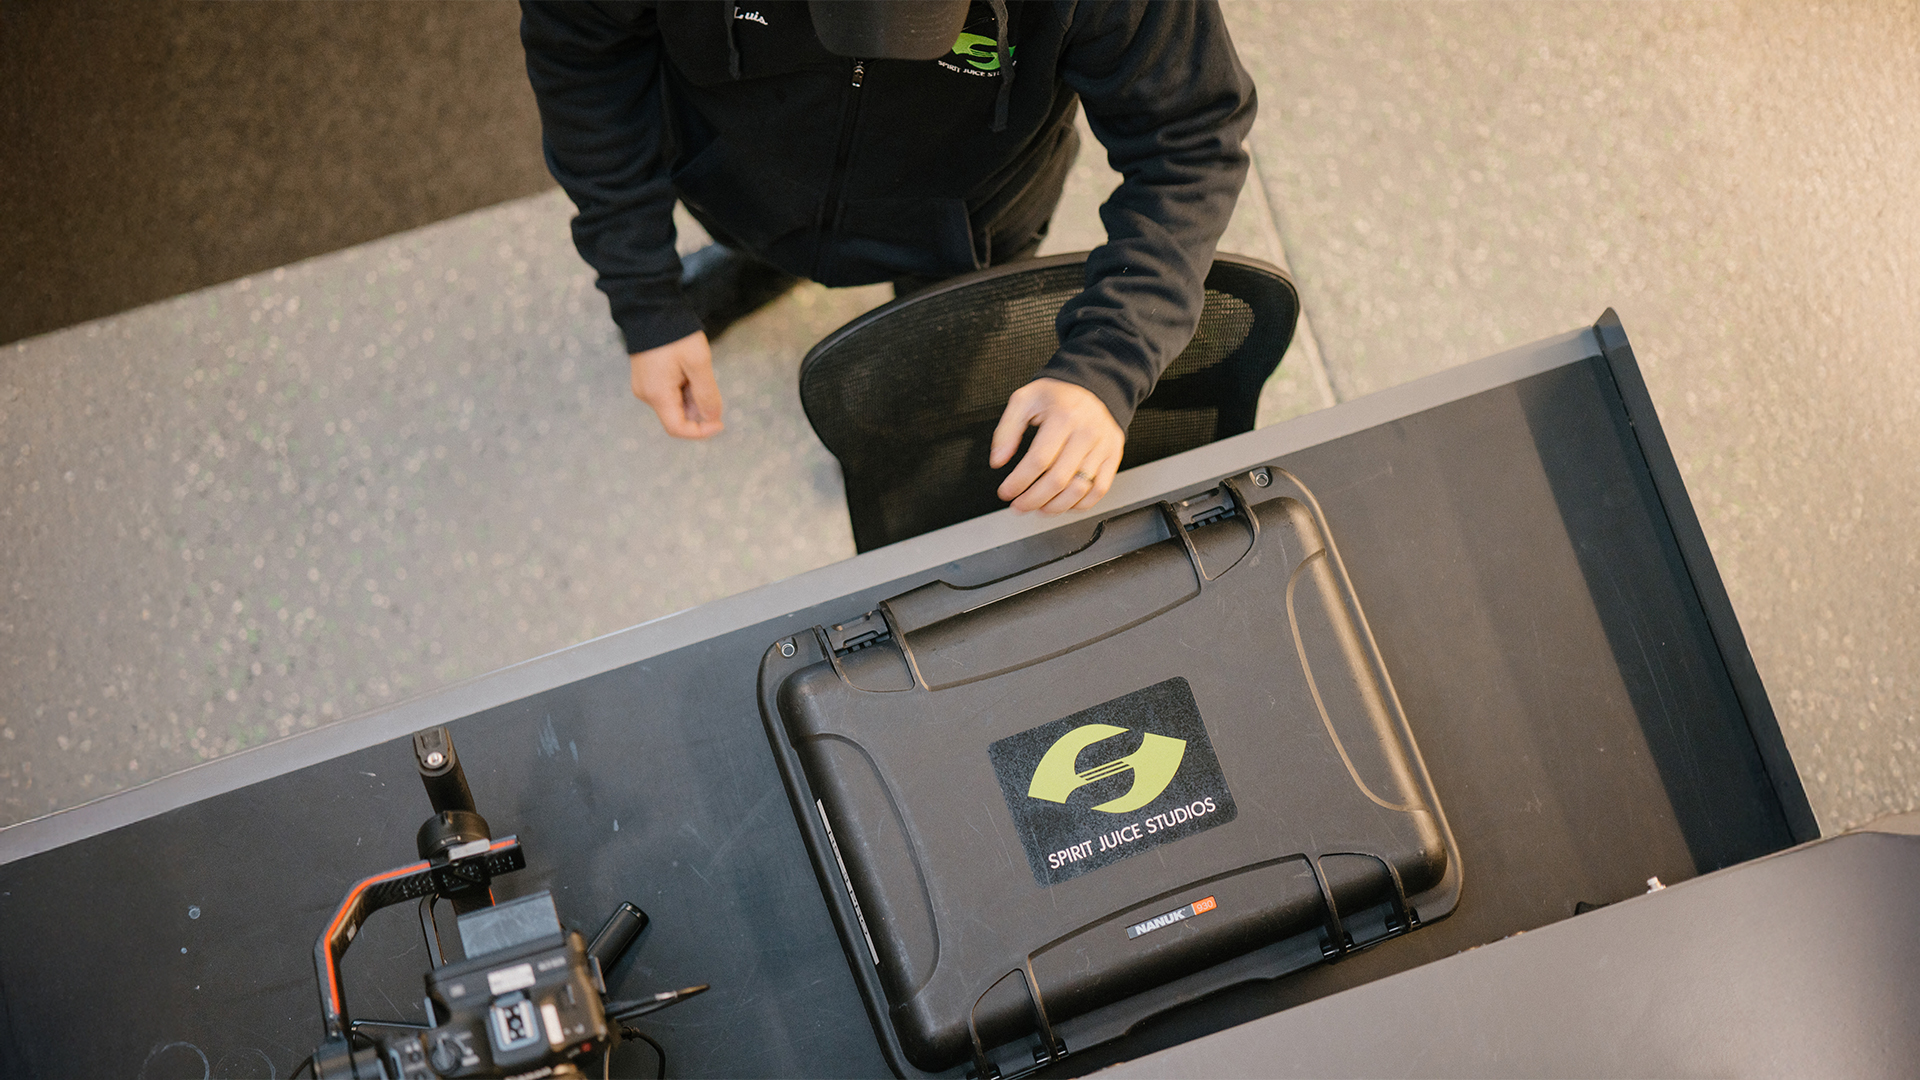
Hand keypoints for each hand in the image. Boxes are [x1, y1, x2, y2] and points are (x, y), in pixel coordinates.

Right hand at [630, 330, 722, 438]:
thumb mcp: (698, 363)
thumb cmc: (676, 334)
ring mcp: (645, 386)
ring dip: (692, 397)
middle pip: (677, 416)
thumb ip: (707, 393)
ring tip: (696, 369)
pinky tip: (689, 369)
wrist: (652, 308)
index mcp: (657, 394)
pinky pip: (668, 393)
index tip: (721, 423)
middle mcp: (647, 395)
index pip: (677, 429)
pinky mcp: (647, 378)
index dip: (701, 432)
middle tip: (708, 381)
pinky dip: (684, 388)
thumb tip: (713, 417)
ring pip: (675, 405)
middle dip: (699, 408)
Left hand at [990, 378, 1124, 513]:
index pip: (1039, 460)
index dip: (1019, 482)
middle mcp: (1087, 432)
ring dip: (1055, 507)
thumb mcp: (1024, 401)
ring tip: (1038, 509)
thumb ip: (1007, 430)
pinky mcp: (1113, 456)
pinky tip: (1063, 505)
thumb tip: (998, 460)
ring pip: (1079, 489)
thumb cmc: (1057, 396)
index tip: (1006, 492)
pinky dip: (1080, 504)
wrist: (1094, 387)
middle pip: (1058, 479)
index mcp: (1064, 416)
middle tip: (1018, 506)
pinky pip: (1099, 489)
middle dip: (1033, 500)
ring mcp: (1103, 446)